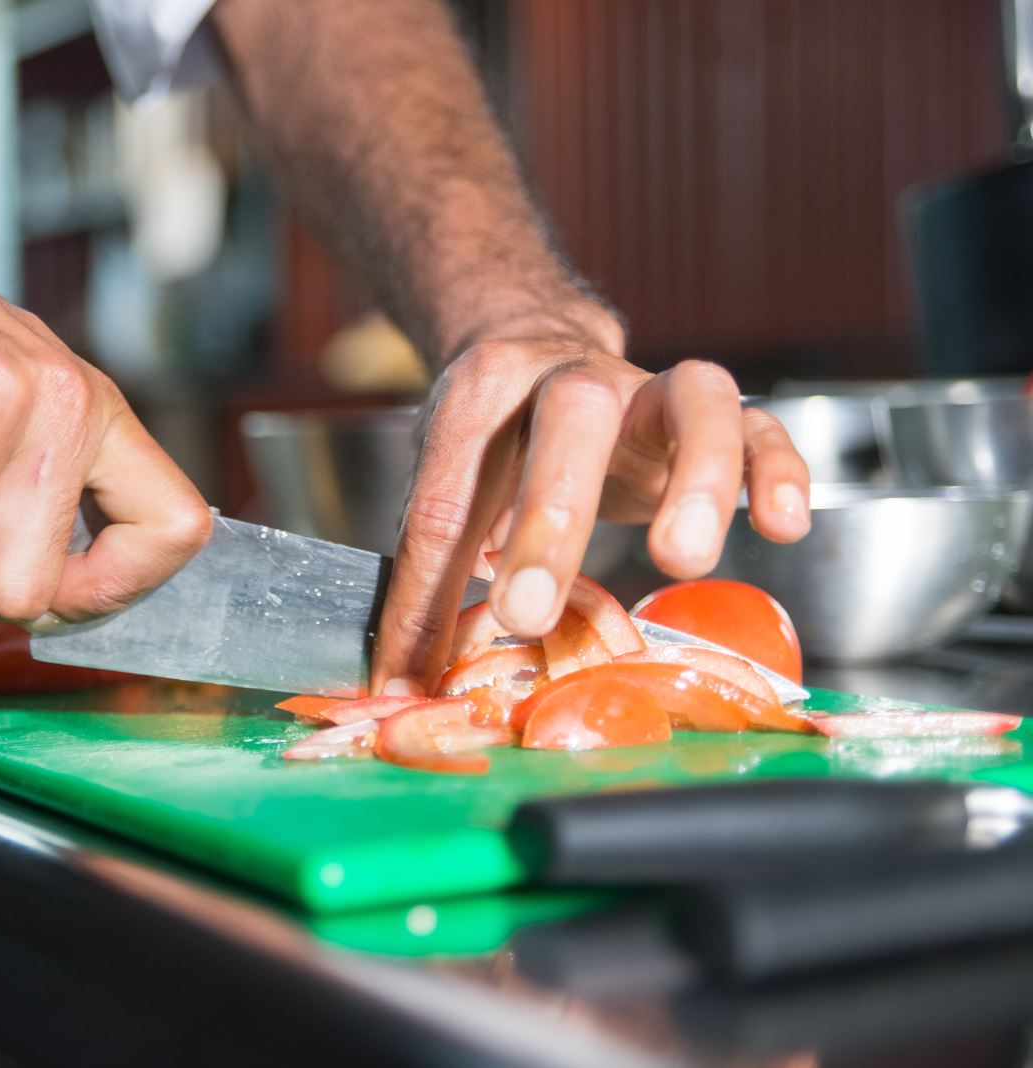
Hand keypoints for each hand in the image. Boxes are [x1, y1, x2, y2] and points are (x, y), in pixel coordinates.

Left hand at [370, 304, 810, 694]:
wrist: (539, 347)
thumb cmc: (494, 438)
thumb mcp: (450, 488)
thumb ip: (435, 574)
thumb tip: (406, 680)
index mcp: (483, 391)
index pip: (450, 494)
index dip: (427, 589)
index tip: (412, 669)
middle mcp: (570, 375)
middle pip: (572, 419)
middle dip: (552, 516)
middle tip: (526, 613)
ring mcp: (649, 388)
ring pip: (693, 398)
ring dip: (696, 478)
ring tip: (682, 559)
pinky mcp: (711, 413)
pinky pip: (759, 426)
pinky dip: (777, 470)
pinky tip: (782, 526)